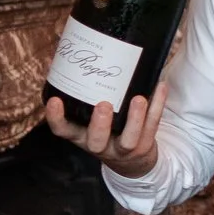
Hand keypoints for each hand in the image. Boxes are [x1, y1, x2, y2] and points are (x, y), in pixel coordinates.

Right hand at [41, 81, 168, 179]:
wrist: (131, 162)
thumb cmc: (106, 130)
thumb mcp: (88, 119)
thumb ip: (83, 94)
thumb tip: (74, 51)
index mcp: (81, 136)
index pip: (63, 130)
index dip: (56, 118)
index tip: (54, 101)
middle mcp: (99, 145)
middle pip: (96, 141)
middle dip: (100, 124)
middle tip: (104, 105)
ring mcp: (123, 149)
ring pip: (129, 139)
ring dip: (135, 118)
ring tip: (138, 99)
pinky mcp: (144, 146)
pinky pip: (152, 126)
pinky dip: (157, 106)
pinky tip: (159, 87)